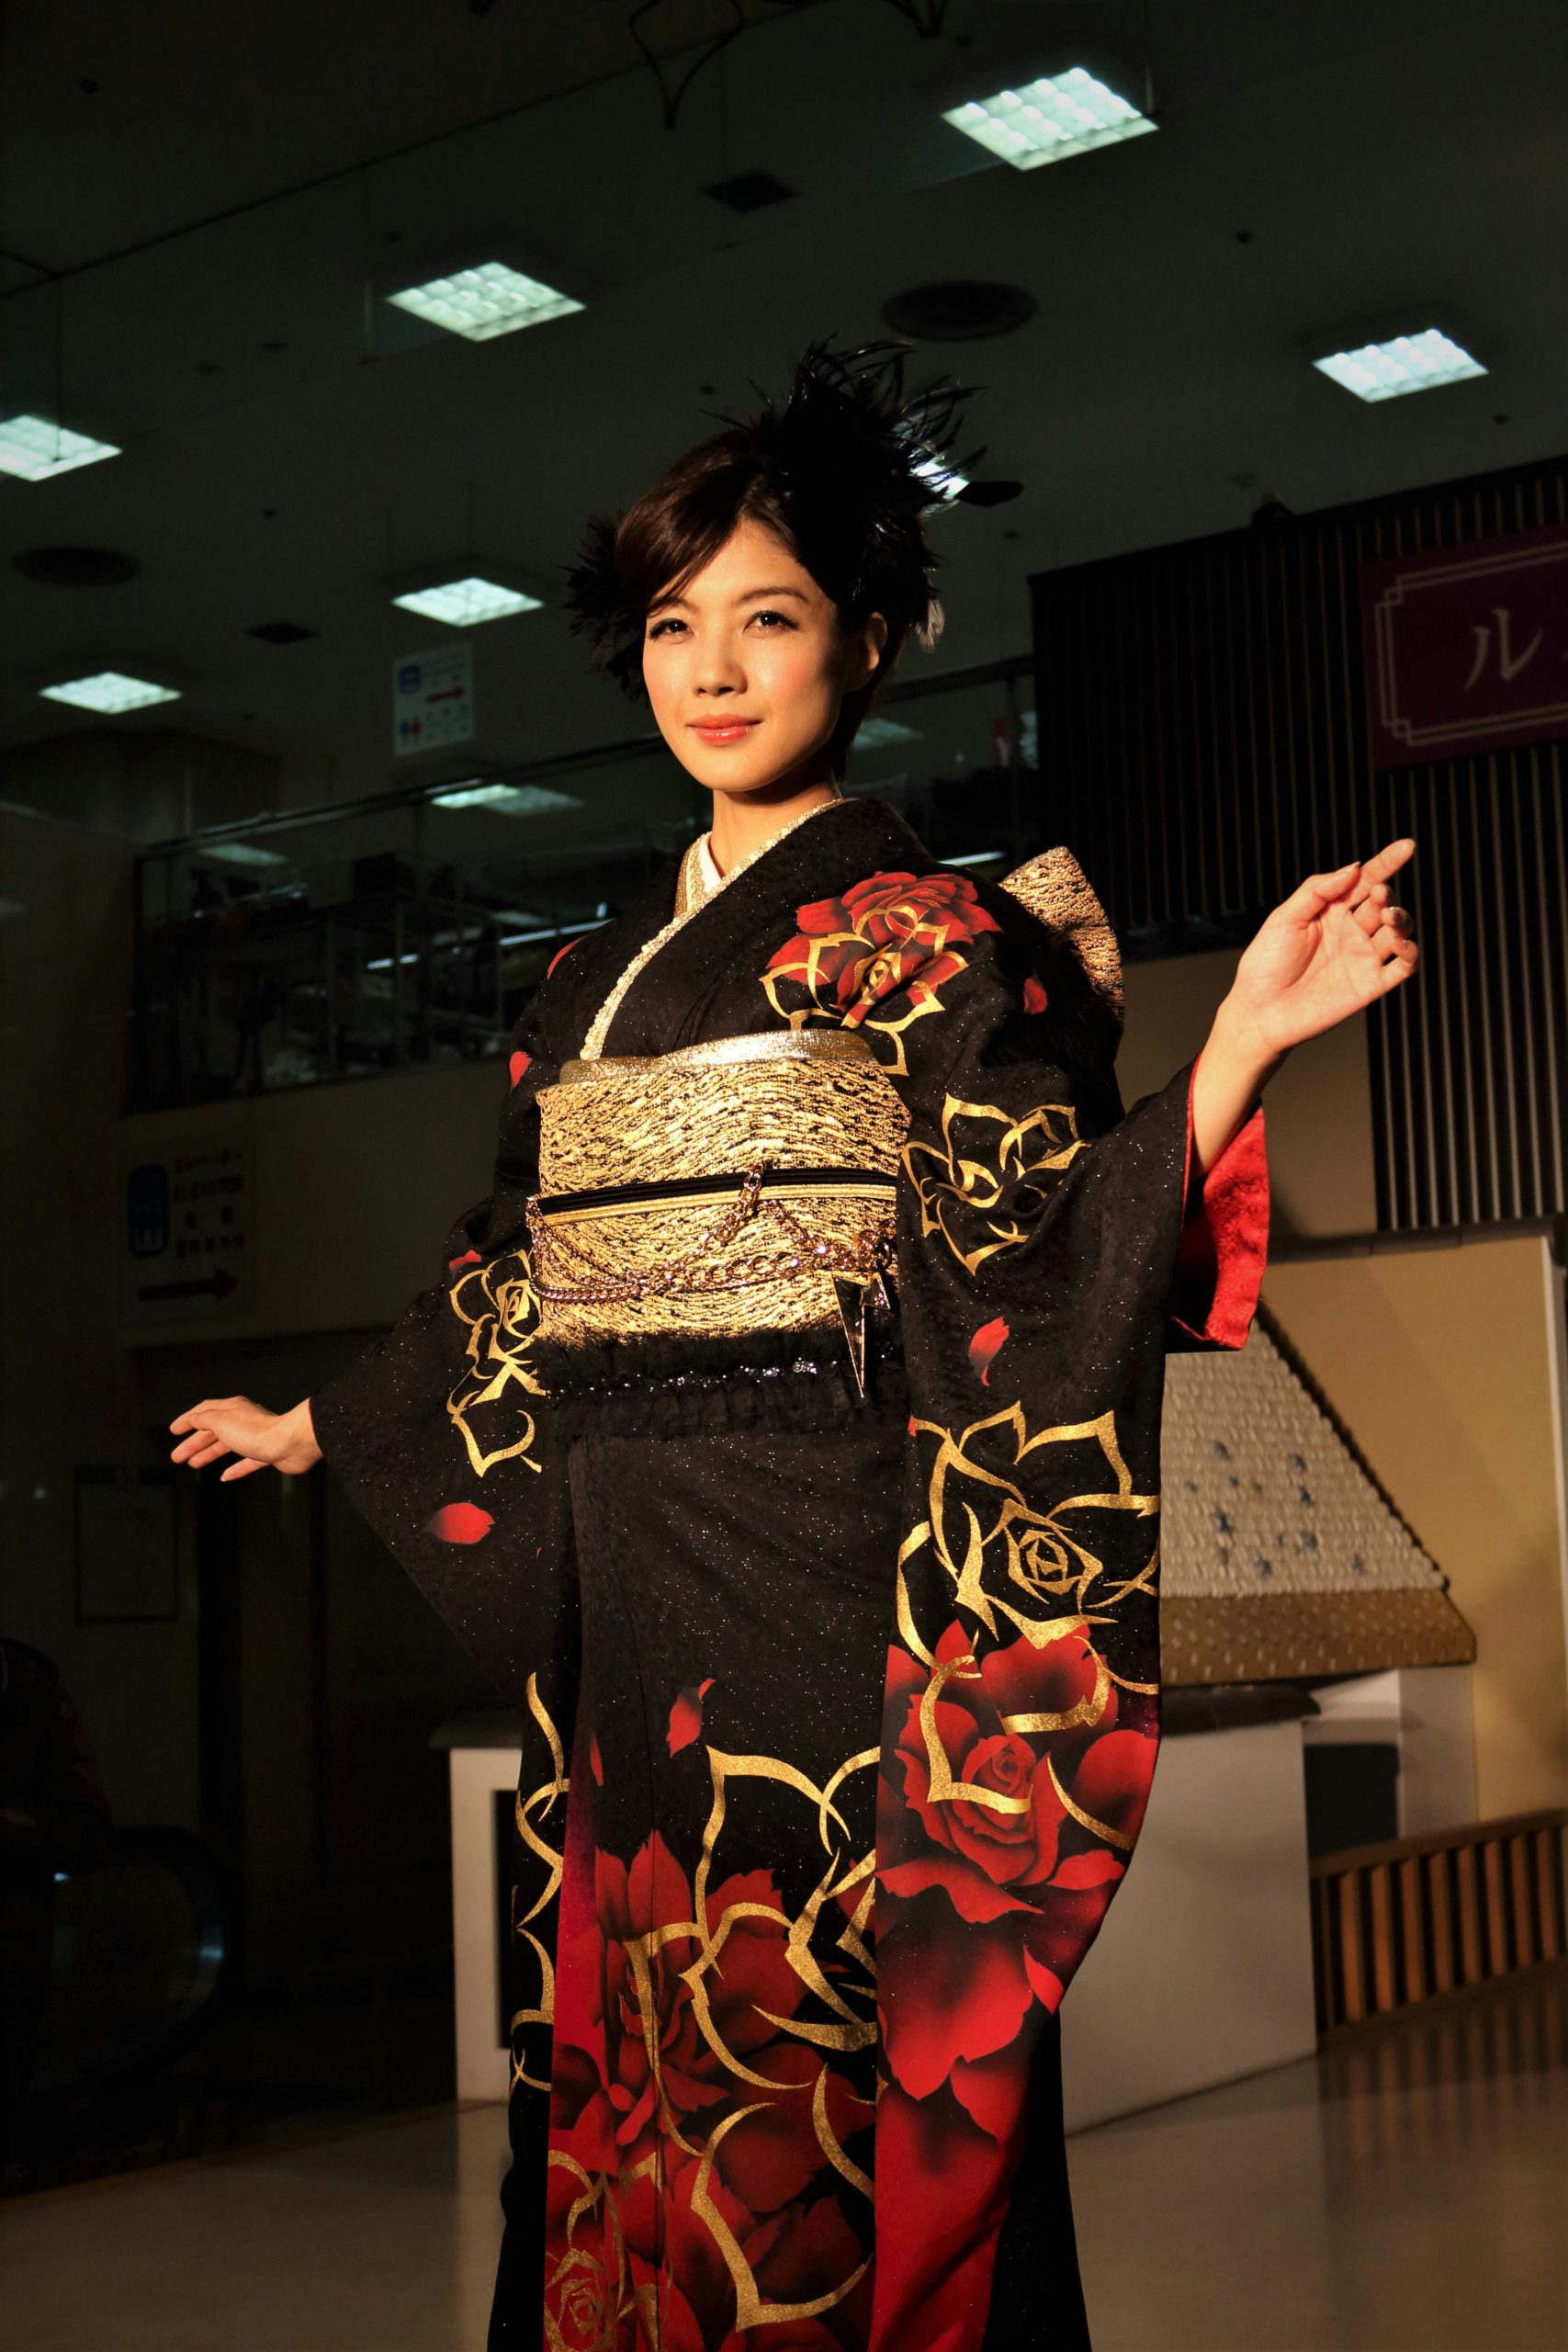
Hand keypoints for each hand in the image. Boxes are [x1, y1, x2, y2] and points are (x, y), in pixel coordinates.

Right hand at [169, 1396, 320, 1482]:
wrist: (290, 1443)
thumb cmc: (256, 1431)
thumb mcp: (221, 1421)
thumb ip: (204, 1419)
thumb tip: (193, 1418)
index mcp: (232, 1409)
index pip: (204, 1411)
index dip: (187, 1420)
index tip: (174, 1430)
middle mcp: (242, 1421)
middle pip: (212, 1431)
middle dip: (193, 1443)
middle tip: (177, 1456)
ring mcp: (254, 1438)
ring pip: (226, 1446)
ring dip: (208, 1454)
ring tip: (193, 1464)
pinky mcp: (265, 1454)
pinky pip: (245, 1462)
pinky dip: (233, 1469)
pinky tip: (224, 1477)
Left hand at [1220, 839, 1419, 1065]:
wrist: (1260, 1013)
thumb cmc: (1265, 964)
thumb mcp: (1284, 918)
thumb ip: (1317, 890)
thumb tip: (1354, 868)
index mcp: (1331, 911)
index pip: (1365, 881)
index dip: (1386, 863)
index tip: (1406, 847)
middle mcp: (1351, 931)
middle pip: (1383, 903)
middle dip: (1387, 893)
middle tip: (1378, 893)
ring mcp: (1363, 958)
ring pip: (1398, 930)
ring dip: (1401, 919)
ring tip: (1389, 915)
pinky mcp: (1371, 985)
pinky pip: (1403, 966)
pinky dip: (1410, 952)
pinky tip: (1400, 943)